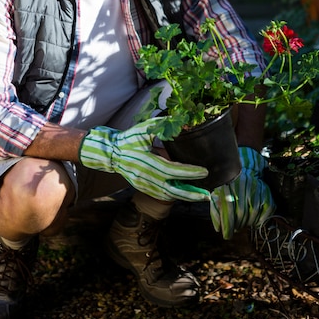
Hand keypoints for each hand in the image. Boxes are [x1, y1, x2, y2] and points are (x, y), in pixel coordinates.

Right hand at [79, 119, 210, 201]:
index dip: (189, 172)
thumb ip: (161, 125)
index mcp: (148, 162)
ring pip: (168, 195)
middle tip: (207, 195)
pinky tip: (186, 195)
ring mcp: (144, 185)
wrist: (111, 153)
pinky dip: (175, 196)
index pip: (172, 170)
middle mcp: (147, 177)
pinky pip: (161, 195)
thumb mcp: (143, 129)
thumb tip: (180, 121)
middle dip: (191, 193)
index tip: (205, 172)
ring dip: (185, 197)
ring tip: (201, 196)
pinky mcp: (143, 188)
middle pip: (172, 190)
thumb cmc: (128, 139)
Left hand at [210, 146, 275, 239]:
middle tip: (235, 229)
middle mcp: (243, 193)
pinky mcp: (266, 193)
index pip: (229, 216)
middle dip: (237, 226)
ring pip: (254, 216)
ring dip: (248, 223)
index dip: (228, 228)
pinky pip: (267, 210)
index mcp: (229, 193)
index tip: (227, 236)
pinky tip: (255, 221)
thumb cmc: (226, 185)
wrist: (238, 167)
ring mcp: (255, 193)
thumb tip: (218, 229)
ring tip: (243, 224)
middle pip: (241, 217)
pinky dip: (261, 219)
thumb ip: (216, 212)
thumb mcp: (216, 195)